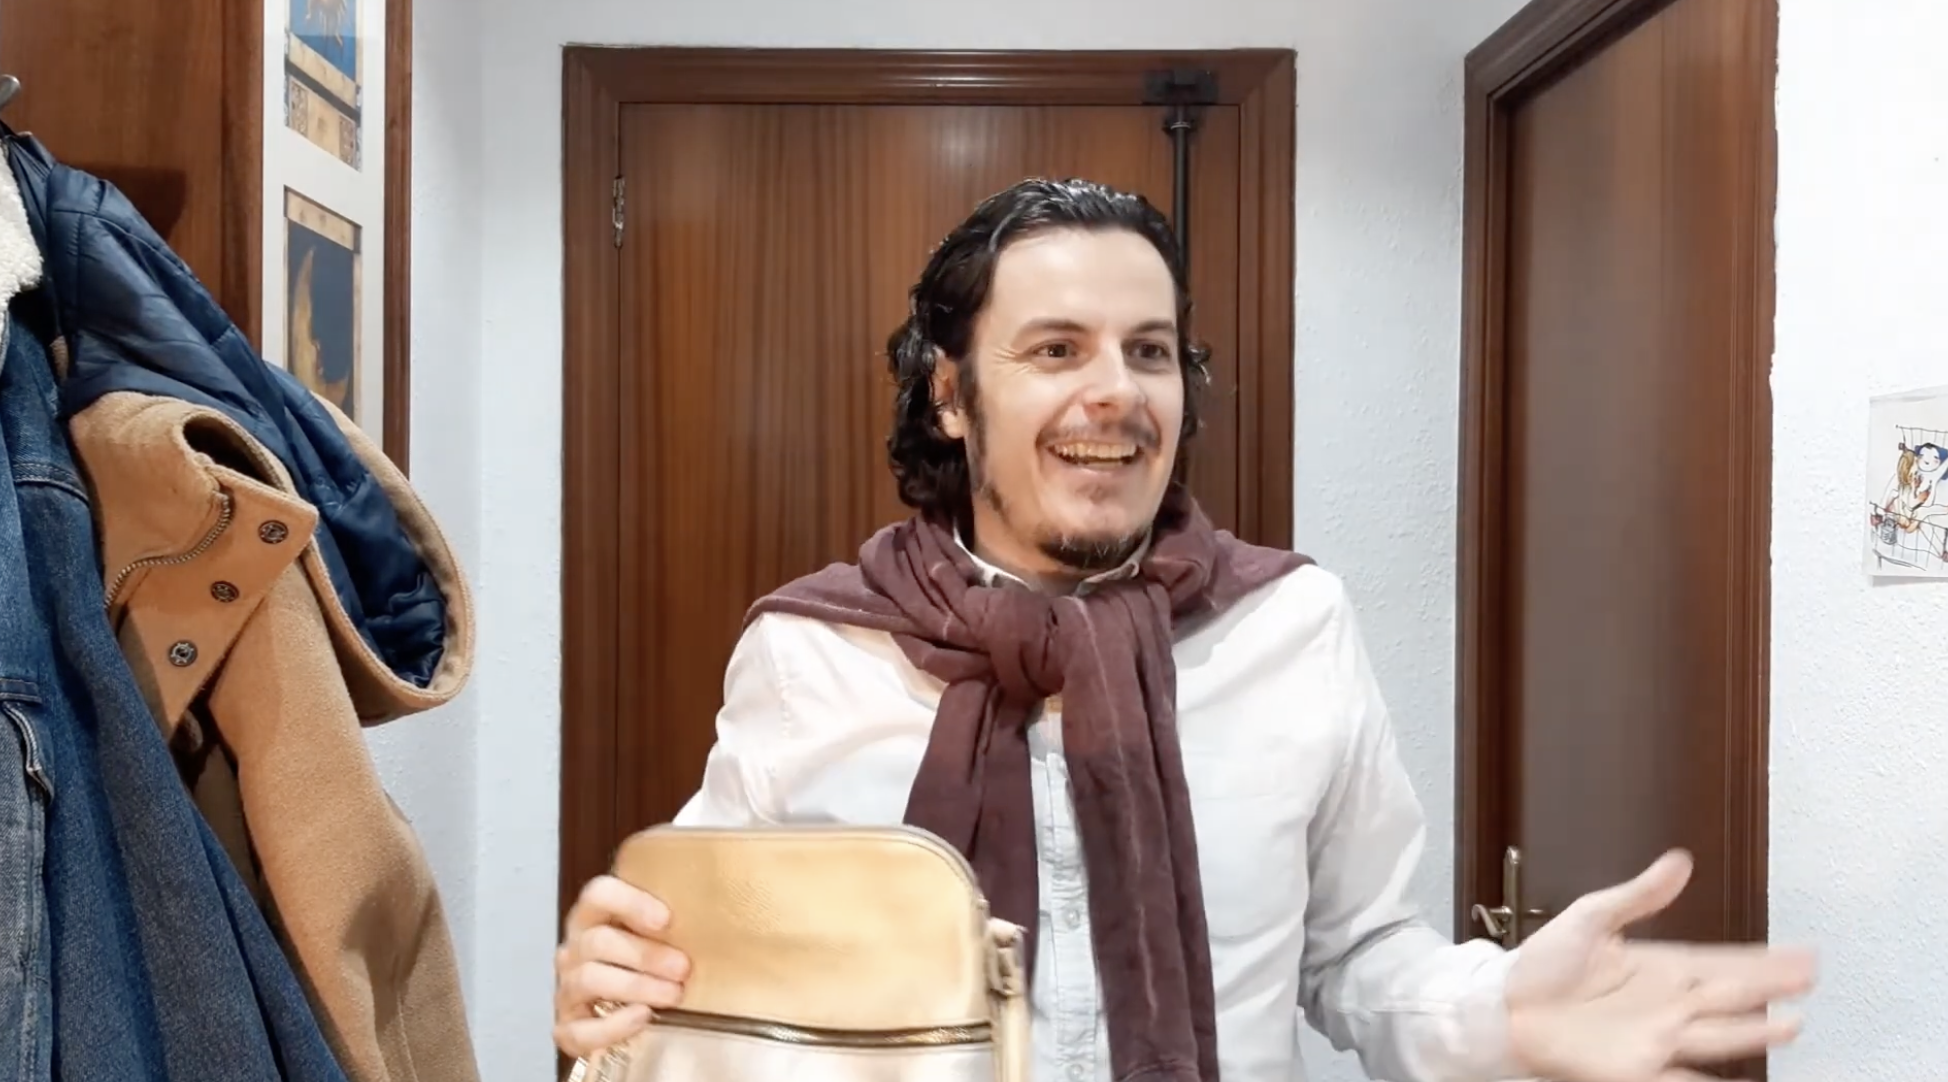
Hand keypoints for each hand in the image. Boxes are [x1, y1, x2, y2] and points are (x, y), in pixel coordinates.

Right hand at [553, 875, 692, 1058]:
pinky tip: (642, 1018)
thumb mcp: (663, 938)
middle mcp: (576, 949)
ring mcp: (568, 989)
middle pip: (598, 941)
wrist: (629, 1017)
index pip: (598, 894)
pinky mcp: (568, 1027)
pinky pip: (580, 1029)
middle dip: (645, 954)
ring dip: (635, 986)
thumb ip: (681, 922)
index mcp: (596, 917)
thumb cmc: (653, 968)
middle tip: (683, 968)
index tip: (666, 920)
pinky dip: (612, 1026)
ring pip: (589, 979)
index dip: (630, 903)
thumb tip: (733, 908)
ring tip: (673, 995)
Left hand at [1505, 850, 1816, 1081]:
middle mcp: (1667, 1003)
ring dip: (1752, 1033)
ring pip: (1718, 1036)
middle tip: (1812, 978)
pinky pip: (1683, 1078)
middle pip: (1731, 995)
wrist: (1503, 1007)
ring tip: (1792, 1026)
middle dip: (1771, 987)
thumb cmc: (1541, 965)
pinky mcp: (1637, 1068)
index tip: (1801, 953)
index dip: (1762, 958)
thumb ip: (1638, 895)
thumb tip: (1680, 862)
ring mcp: (1656, 1037)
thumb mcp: (1590, 917)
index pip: (1722, 960)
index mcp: (1659, 966)